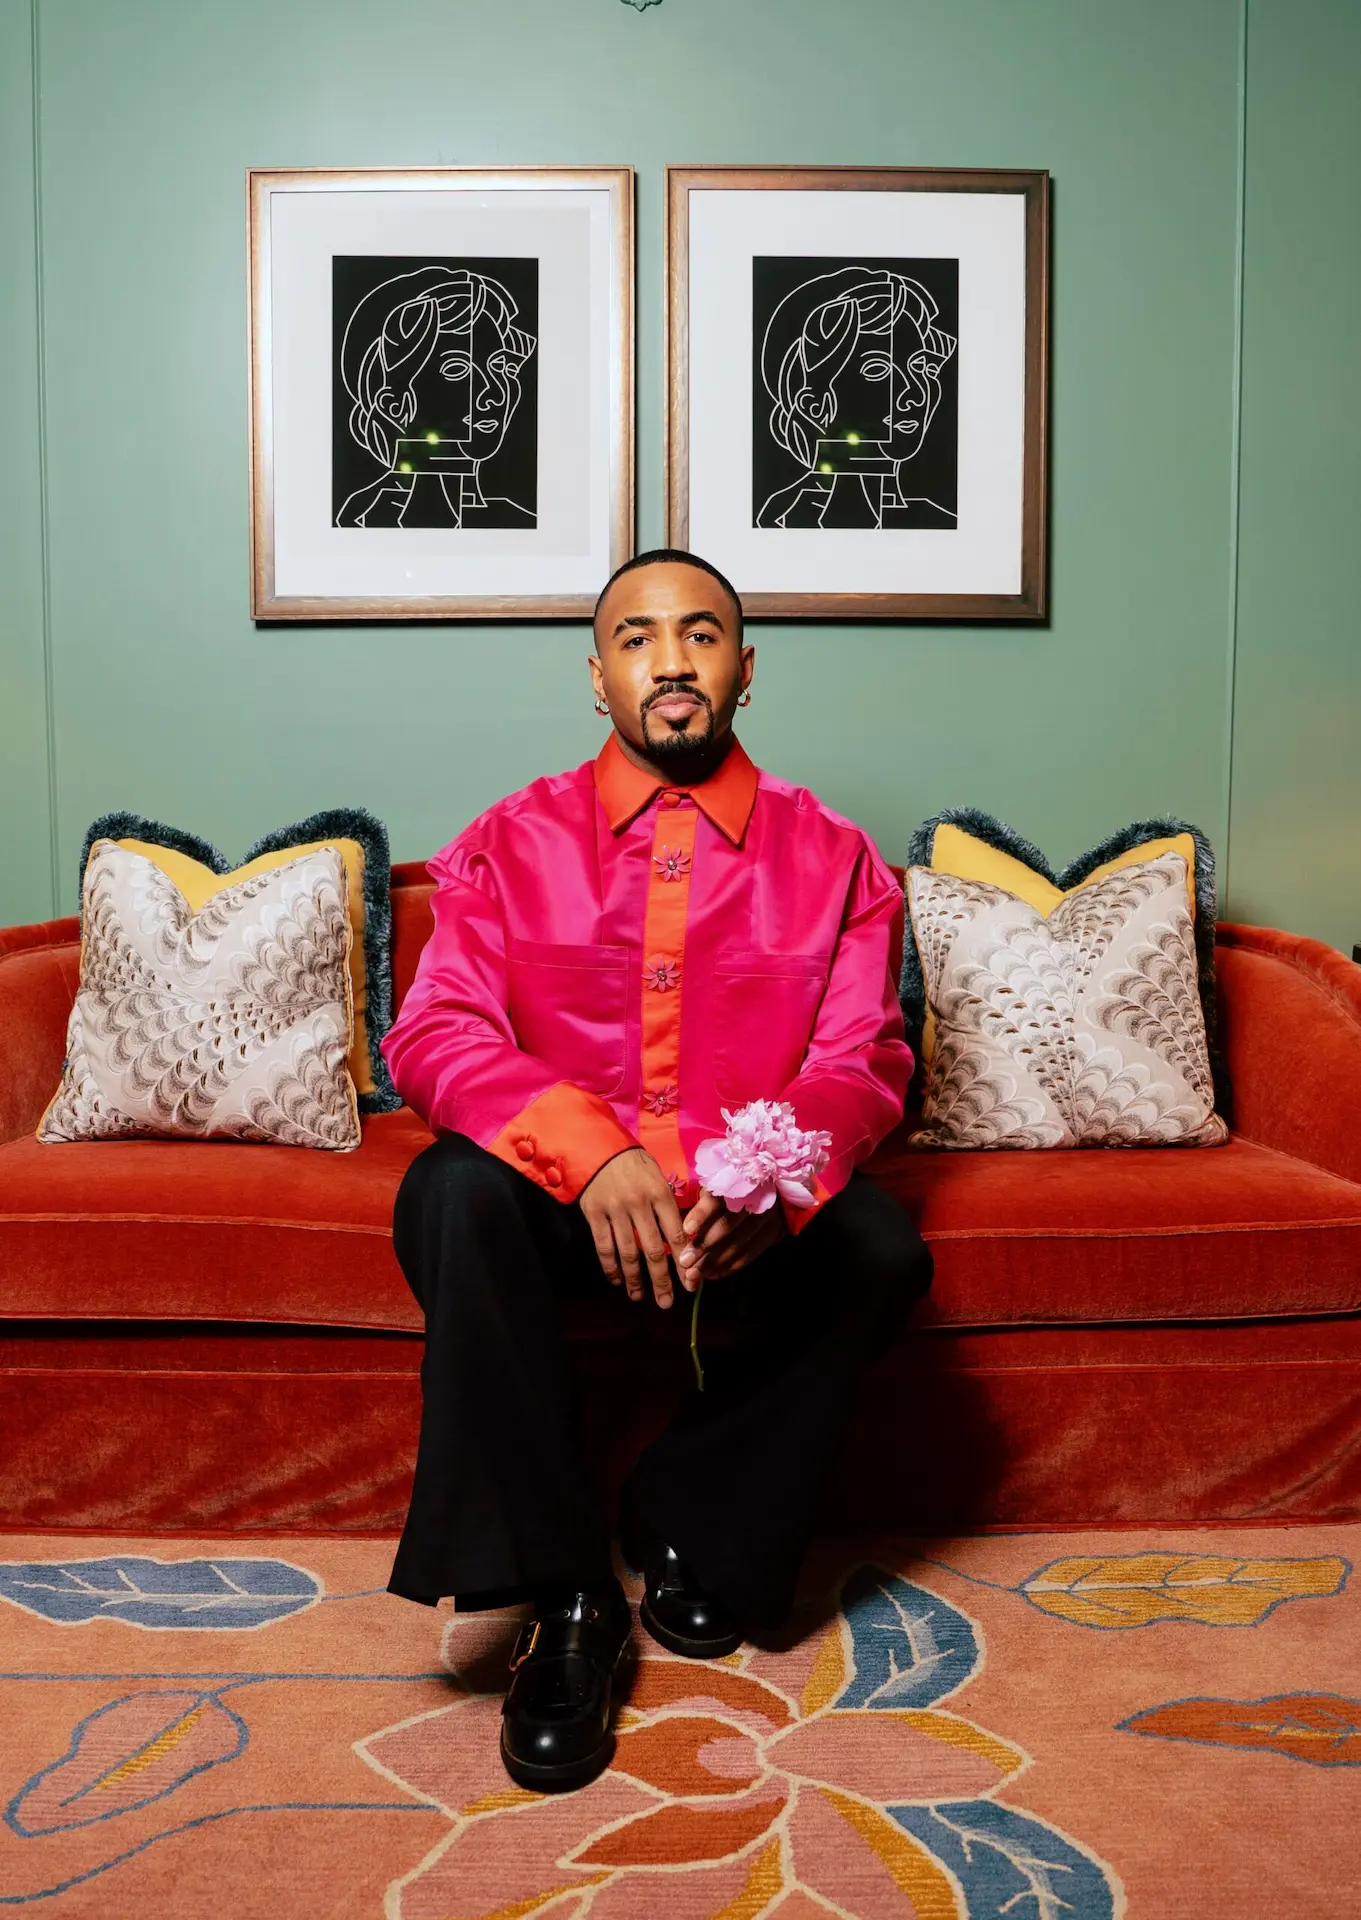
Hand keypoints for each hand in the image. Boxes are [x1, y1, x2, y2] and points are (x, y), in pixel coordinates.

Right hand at [579, 1149, 687, 1308]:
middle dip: (661, 1280)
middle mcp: (639, 1204)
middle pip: (653, 1250)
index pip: (675, 1234)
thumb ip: (667, 1205)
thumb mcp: (657, 1176)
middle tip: (666, 1302)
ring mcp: (615, 1210)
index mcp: (659, 1193)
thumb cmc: (633, 1163)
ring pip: (627, 1253)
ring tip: (638, 1297)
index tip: (690, 1283)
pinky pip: (604, 1246)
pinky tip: (616, 1280)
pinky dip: (610, 1267)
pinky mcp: (594, 1214)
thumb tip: (684, 1239)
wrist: (596, 1146)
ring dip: (634, 1280)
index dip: (683, 1261)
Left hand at [677, 1190, 787, 1282]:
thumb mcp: (716, 1184)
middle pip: (728, 1225)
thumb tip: (677, 1222)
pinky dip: (729, 1267)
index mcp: (737, 1180)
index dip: (702, 1214)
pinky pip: (750, 1254)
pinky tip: (711, 1275)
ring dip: (714, 1262)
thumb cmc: (732, 1186)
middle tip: (685, 1261)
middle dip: (703, 1246)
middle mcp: (755, 1198)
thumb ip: (700, 1201)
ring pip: (738, 1244)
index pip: (718, 1198)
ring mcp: (767, 1216)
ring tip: (693, 1275)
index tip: (686, 1228)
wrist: (772, 1188)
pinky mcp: (774, 1232)